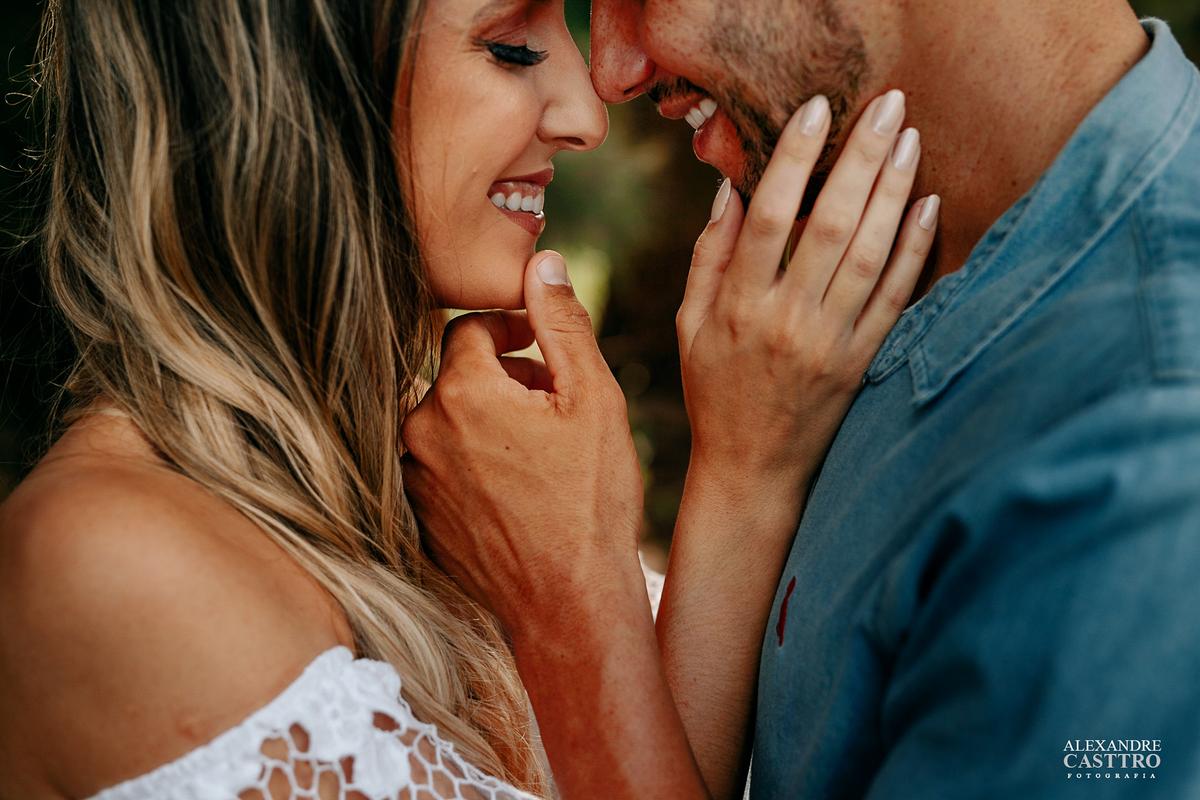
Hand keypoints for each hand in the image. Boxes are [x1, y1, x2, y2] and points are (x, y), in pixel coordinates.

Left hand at [401, 252, 642, 631]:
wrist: (570, 603)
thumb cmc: (589, 501)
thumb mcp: (592, 398)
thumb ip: (561, 322)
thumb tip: (543, 262)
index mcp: (459, 393)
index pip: (469, 329)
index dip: (512, 329)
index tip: (542, 347)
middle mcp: (420, 431)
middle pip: (456, 375)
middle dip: (503, 377)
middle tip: (553, 404)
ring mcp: (413, 478)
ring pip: (448, 421)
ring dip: (488, 420)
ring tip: (540, 450)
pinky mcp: (417, 516)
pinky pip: (439, 465)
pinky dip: (473, 461)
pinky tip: (517, 488)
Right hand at [678, 90, 936, 492]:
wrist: (752, 471)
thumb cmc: (715, 393)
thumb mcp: (690, 325)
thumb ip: (709, 257)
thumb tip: (729, 189)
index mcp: (738, 306)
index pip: (768, 218)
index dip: (793, 159)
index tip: (817, 111)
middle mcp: (786, 320)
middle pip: (829, 225)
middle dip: (860, 158)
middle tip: (887, 106)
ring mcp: (830, 343)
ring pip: (869, 255)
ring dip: (893, 192)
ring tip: (910, 139)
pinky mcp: (863, 363)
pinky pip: (896, 299)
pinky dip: (914, 250)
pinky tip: (927, 205)